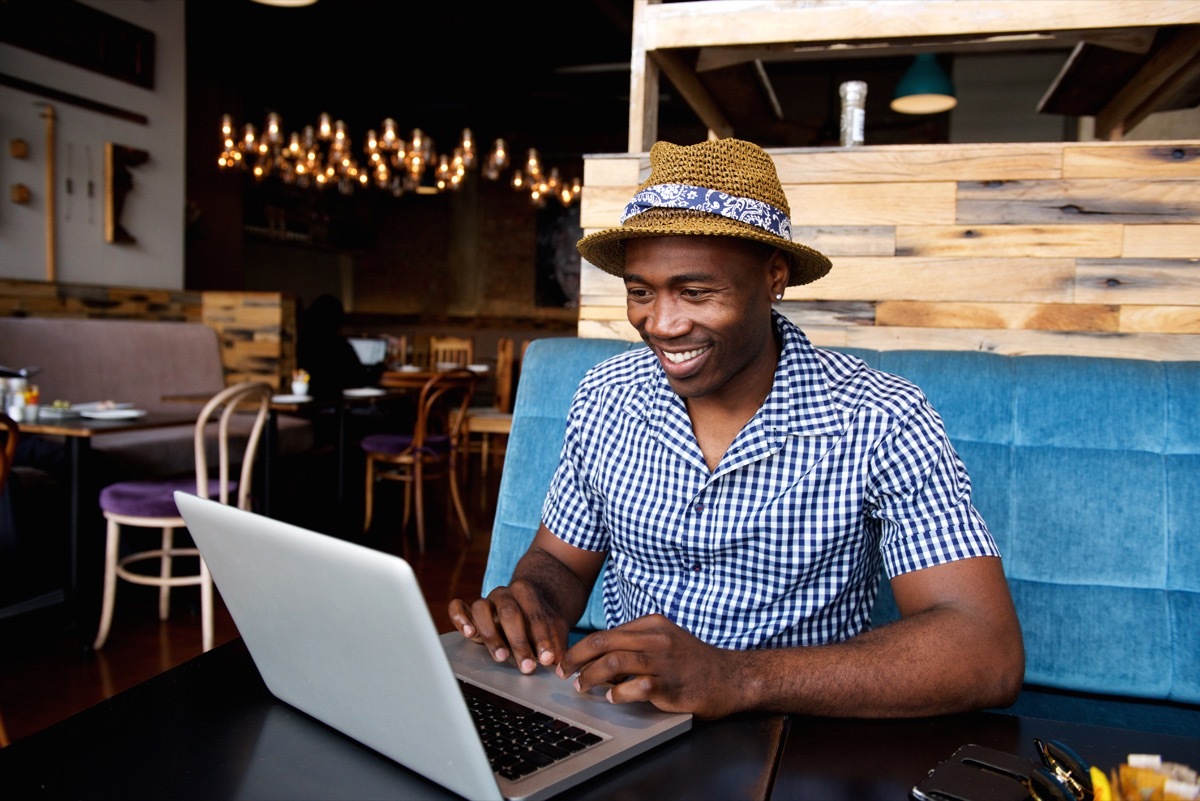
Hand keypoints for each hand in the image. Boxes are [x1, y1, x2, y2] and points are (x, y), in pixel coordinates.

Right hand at [447, 580, 571, 675]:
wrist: (525, 603)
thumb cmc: (539, 622)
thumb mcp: (553, 629)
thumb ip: (556, 645)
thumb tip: (561, 668)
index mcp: (526, 592)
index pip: (535, 615)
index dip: (542, 638)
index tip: (547, 659)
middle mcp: (504, 593)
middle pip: (509, 613)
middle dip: (519, 642)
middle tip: (527, 666)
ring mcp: (485, 600)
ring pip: (481, 609)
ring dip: (492, 635)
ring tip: (501, 657)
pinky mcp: (469, 611)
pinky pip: (457, 608)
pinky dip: (460, 618)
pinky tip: (468, 633)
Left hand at [558, 614, 740, 718]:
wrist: (731, 678)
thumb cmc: (694, 663)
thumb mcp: (665, 641)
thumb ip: (637, 644)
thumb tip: (600, 657)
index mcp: (653, 624)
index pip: (607, 632)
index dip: (583, 647)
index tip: (569, 660)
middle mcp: (656, 638)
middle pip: (604, 641)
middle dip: (577, 657)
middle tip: (564, 672)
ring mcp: (663, 661)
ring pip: (614, 661)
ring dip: (591, 675)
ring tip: (581, 686)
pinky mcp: (670, 685)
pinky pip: (635, 687)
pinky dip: (618, 694)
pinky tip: (612, 699)